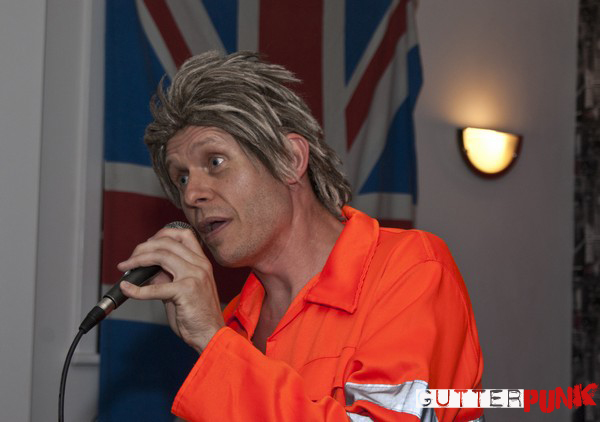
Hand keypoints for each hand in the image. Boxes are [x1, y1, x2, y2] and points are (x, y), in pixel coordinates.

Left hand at [117, 226, 224, 352]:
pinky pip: (156, 287)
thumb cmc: (197, 315)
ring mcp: (194, 276)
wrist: (210, 334)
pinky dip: (137, 289)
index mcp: (202, 262)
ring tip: (126, 267)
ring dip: (138, 260)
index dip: (162, 234)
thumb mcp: (181, 290)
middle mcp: (200, 265)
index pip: (183, 235)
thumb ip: (167, 277)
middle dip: (143, 247)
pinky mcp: (186, 291)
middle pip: (167, 243)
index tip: (147, 244)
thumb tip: (145, 271)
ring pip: (161, 256)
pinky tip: (127, 289)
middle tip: (129, 259)